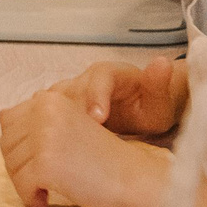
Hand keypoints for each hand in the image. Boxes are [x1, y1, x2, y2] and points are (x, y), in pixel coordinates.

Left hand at [0, 90, 170, 206]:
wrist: (133, 177)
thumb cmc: (100, 156)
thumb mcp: (67, 123)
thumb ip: (37, 118)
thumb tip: (0, 117)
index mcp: (48, 99)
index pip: (7, 121)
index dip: (19, 146)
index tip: (40, 159)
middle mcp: (43, 112)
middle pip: (6, 144)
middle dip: (20, 165)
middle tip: (42, 179)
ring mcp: (43, 137)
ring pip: (11, 166)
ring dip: (25, 183)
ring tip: (46, 189)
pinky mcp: (46, 164)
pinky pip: (21, 185)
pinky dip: (30, 198)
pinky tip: (46, 201)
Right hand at [52, 57, 186, 137]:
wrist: (142, 106)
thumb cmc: (152, 104)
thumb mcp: (160, 98)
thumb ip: (158, 82)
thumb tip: (162, 62)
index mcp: (109, 72)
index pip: (98, 79)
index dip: (95, 97)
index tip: (97, 118)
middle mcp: (85, 78)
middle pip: (70, 91)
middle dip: (70, 113)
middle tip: (74, 140)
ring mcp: (71, 91)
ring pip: (52, 101)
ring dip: (52, 120)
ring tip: (57, 144)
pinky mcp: (63, 106)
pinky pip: (46, 111)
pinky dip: (44, 124)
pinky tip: (47, 143)